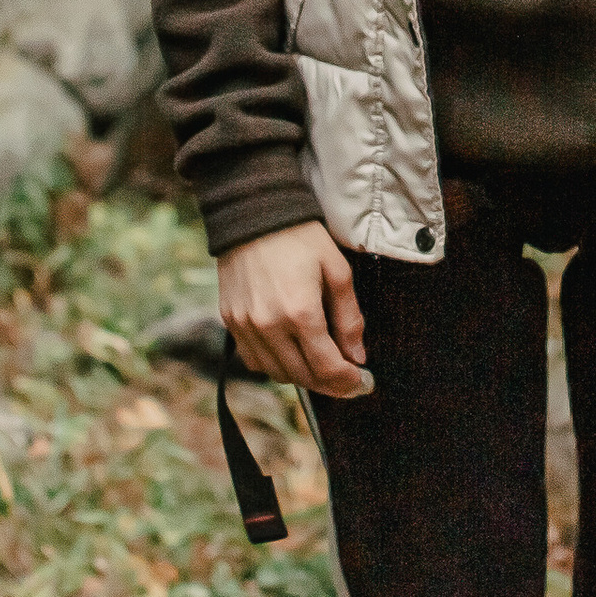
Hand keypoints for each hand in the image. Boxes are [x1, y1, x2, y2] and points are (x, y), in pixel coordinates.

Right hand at [217, 221, 373, 397]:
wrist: (253, 212)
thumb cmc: (300, 236)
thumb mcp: (337, 269)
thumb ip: (349, 317)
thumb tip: (357, 357)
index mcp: (300, 312)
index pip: (326, 367)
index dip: (349, 382)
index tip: (364, 383)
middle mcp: (269, 326)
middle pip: (303, 377)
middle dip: (330, 384)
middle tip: (348, 379)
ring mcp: (245, 327)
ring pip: (277, 374)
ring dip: (303, 377)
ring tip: (322, 365)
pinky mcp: (231, 322)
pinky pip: (254, 361)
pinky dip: (275, 365)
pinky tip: (290, 353)